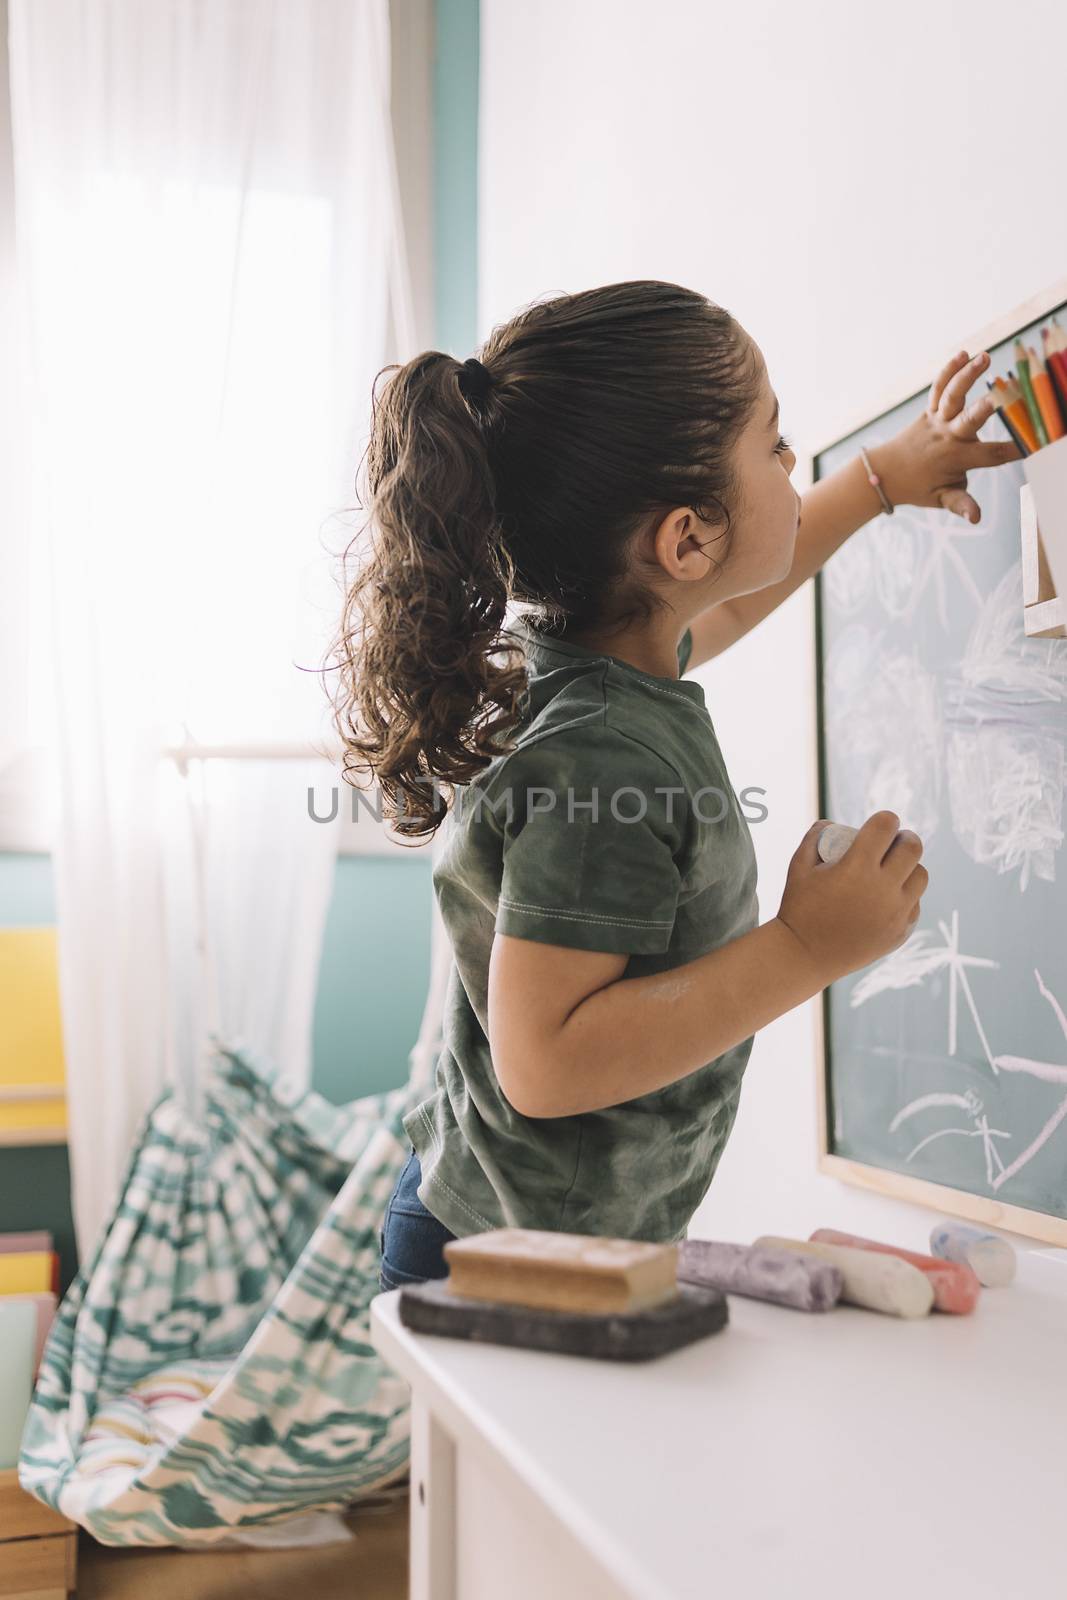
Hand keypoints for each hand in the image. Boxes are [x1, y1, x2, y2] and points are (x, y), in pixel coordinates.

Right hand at [776, 813, 927, 984]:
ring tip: (895, 870)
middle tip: (894, 842)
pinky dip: (905, 897)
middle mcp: (882, 888)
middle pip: (912, 847)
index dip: (885, 819)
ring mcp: (895, 912)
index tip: (881, 823)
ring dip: (910, 867)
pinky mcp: (900, 932)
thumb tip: (833, 824)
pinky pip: (915, 905)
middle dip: (903, 838)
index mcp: (857, 867)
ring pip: (921, 876)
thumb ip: (815, 837)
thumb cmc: (798, 907)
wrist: (804, 955)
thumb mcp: (798, 866)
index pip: (886, 826)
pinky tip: (888, 898)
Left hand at [868, 349, 1022, 523]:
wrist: (884, 473)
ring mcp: (937, 421)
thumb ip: (960, 504)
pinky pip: (939, 389)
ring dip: (966, 376)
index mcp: (956, 459)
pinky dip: (949, 371)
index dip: (1014, 450)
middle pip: (969, 420)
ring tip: (984, 357)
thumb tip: (977, 518)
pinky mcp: (929, 411)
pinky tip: (963, 354)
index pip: (991, 455)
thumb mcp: (941, 499)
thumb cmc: (918, 487)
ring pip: (952, 396)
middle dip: (985, 409)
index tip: (1035, 442)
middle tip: (1000, 396)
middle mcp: (947, 436)